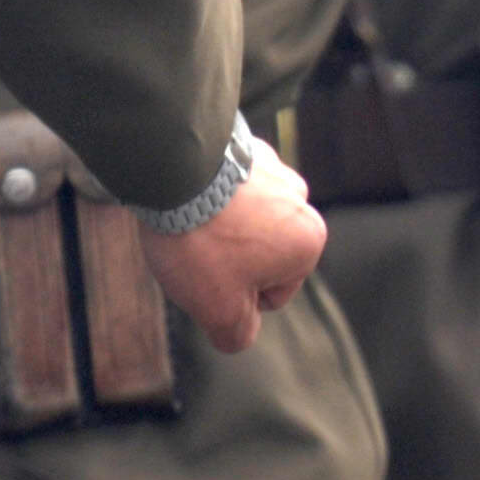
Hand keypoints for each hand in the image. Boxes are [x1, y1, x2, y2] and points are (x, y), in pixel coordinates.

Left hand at [139, 149, 327, 353]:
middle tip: (195, 249)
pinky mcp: (237, 145)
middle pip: (255, 254)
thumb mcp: (220, 310)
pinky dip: (204, 195)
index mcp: (308, 240)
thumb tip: (239, 333)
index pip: (270, 295)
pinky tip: (183, 195)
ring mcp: (270, 166)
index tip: (209, 274)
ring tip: (187, 222)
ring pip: (238, 220)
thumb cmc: (202, 241)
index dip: (230, 296)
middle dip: (225, 259)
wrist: (171, 169)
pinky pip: (220, 188)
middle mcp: (299, 199)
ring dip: (214, 226)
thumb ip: (238, 334)